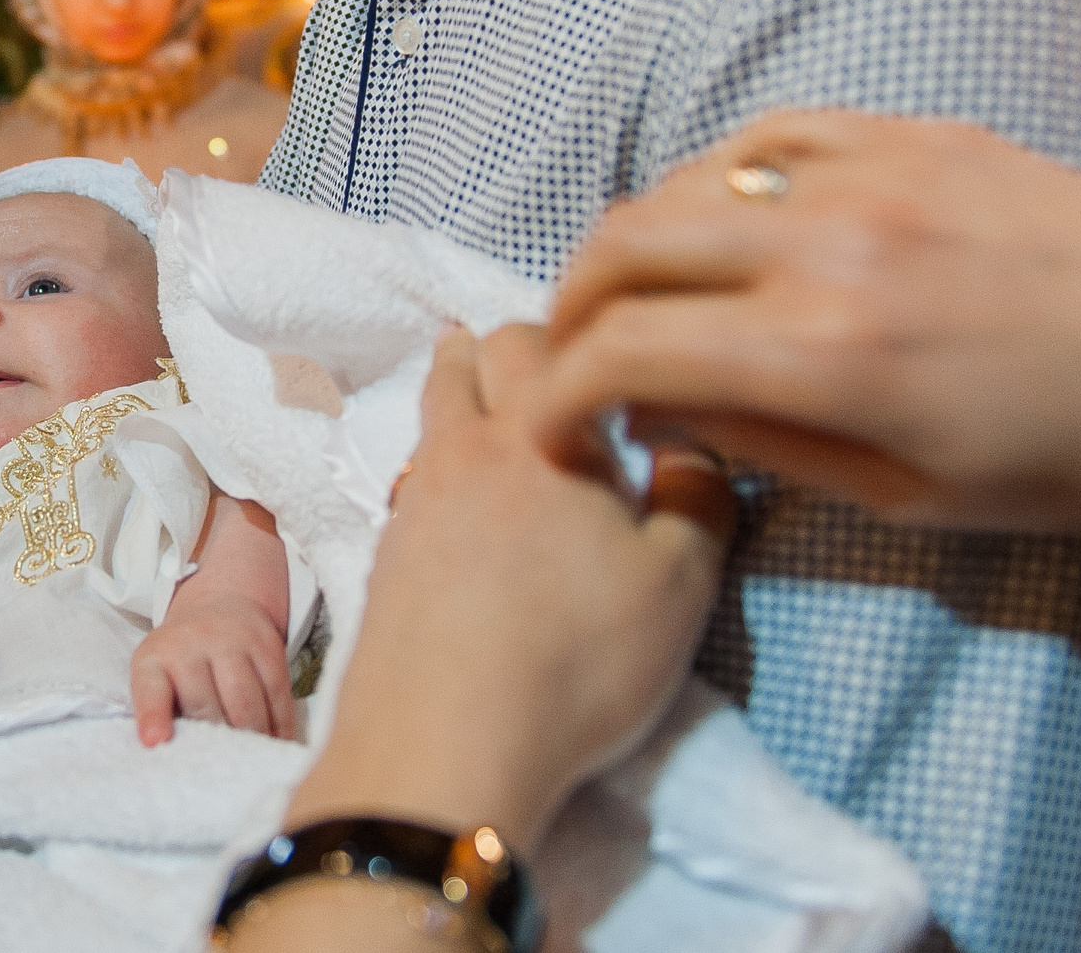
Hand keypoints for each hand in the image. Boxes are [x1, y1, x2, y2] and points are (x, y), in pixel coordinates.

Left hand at [131, 604, 291, 745]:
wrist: (220, 605)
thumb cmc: (183, 657)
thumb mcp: (160, 673)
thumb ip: (163, 710)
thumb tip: (173, 754)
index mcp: (156, 657)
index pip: (150, 687)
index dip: (152, 715)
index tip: (155, 742)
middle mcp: (191, 643)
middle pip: (205, 705)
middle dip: (216, 742)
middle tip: (224, 769)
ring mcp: (232, 641)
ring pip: (245, 702)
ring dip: (250, 738)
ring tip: (252, 761)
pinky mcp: (267, 646)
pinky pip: (277, 694)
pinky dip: (279, 725)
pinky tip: (277, 744)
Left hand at [289, 328, 733, 845]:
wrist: (443, 744)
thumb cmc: (575, 657)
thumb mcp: (681, 580)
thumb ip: (698, 494)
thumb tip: (691, 440)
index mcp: (535, 432)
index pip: (538, 337)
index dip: (578, 336)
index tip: (613, 360)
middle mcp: (460, 450)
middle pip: (467, 361)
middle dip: (512, 354)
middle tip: (558, 376)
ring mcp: (411, 501)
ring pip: (432, 416)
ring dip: (466, 400)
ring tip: (508, 421)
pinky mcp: (382, 555)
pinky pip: (413, 480)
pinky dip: (443, 469)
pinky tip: (471, 508)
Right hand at [538, 110, 1080, 528]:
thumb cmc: (1065, 453)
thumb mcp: (907, 495)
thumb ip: (761, 443)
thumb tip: (657, 409)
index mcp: (825, 354)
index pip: (626, 352)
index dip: (563, 393)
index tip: (555, 424)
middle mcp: (828, 248)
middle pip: (624, 248)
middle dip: (572, 308)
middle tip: (580, 354)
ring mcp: (870, 173)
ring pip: (681, 182)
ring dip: (637, 244)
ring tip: (646, 295)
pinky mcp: (911, 133)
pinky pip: (768, 134)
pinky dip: (716, 179)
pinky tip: (723, 219)